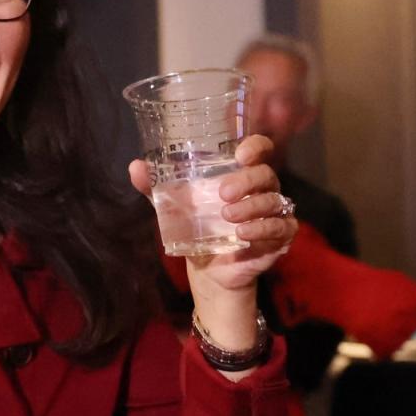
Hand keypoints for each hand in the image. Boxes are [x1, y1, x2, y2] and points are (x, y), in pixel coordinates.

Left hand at [129, 135, 296, 353]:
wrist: (208, 269)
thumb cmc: (197, 228)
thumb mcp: (174, 207)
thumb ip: (156, 187)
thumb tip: (135, 166)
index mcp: (241, 174)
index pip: (260, 150)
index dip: (255, 147)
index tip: (239, 155)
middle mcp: (262, 189)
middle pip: (266, 174)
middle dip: (246, 180)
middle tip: (222, 193)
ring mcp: (274, 212)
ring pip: (273, 201)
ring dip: (251, 207)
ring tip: (227, 217)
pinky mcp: (280, 237)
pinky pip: (280, 227)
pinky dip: (263, 229)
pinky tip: (243, 233)